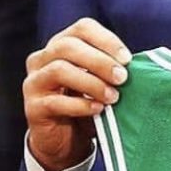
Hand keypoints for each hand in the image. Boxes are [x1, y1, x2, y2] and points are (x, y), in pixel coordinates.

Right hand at [23, 18, 130, 170]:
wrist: (63, 142)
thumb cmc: (85, 105)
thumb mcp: (98, 82)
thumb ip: (111, 70)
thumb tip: (138, 65)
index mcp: (60, 46)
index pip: (82, 28)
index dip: (106, 39)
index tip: (127, 59)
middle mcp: (42, 59)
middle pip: (68, 46)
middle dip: (99, 61)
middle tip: (122, 78)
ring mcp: (34, 82)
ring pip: (59, 70)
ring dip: (91, 82)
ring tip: (113, 97)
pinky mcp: (32, 107)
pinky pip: (55, 101)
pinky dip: (81, 104)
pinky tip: (98, 109)